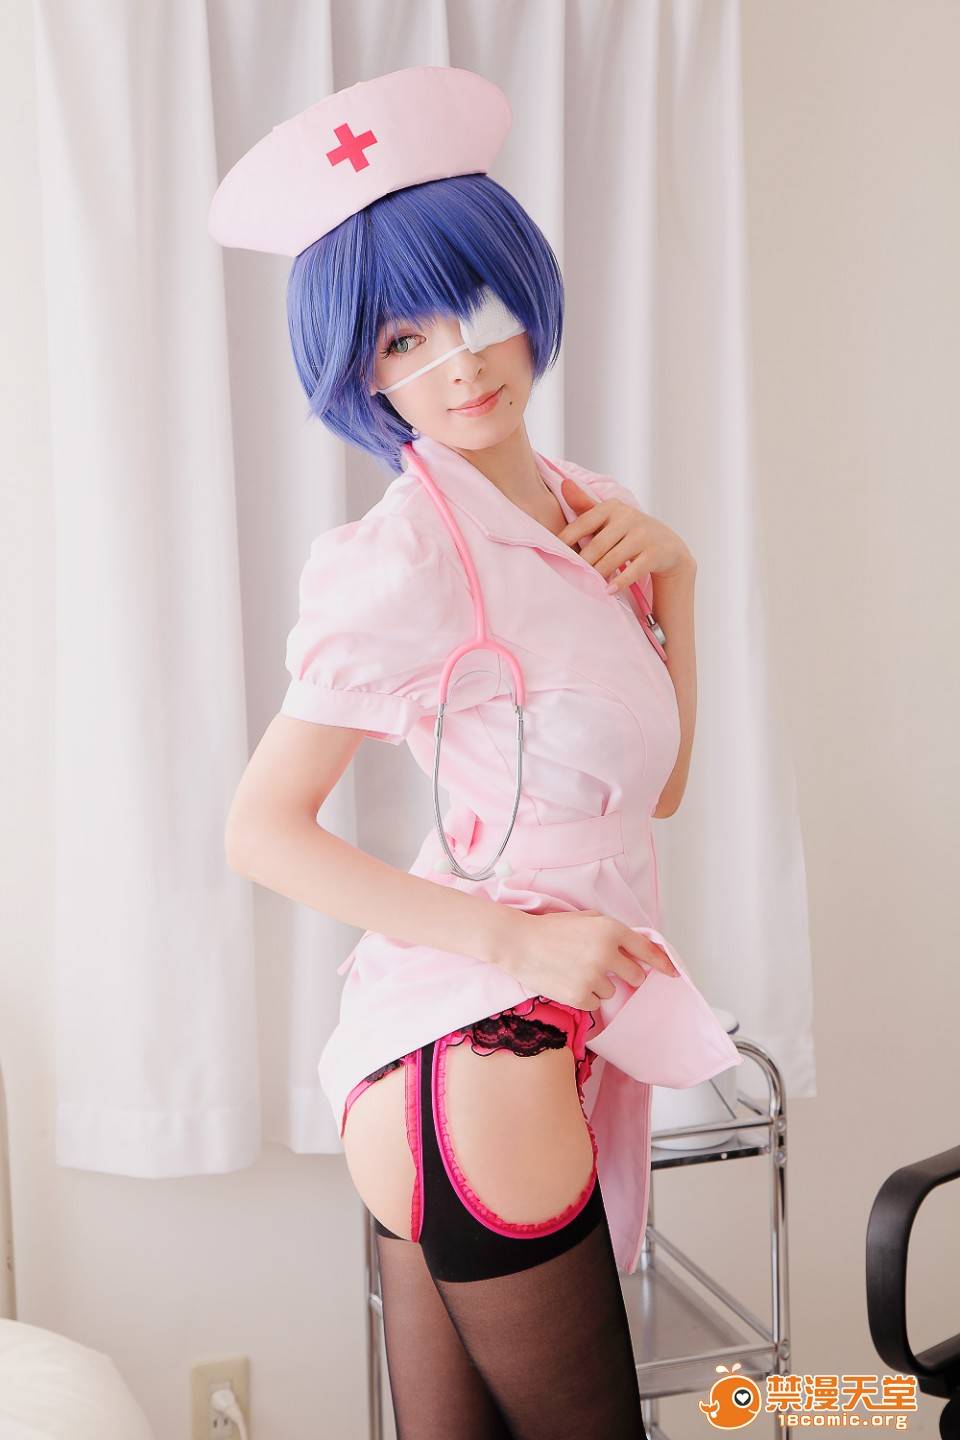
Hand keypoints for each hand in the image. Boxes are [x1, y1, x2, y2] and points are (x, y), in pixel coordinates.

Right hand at [491, 908, 679, 1010]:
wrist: (518, 943)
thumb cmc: (550, 928)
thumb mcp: (585, 918)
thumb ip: (610, 930)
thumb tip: (631, 947)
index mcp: (610, 929)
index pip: (646, 949)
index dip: (662, 962)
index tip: (671, 972)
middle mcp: (606, 953)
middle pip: (635, 976)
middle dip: (627, 975)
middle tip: (606, 969)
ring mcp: (593, 976)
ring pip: (612, 991)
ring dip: (599, 984)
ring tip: (574, 970)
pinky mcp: (580, 996)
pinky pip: (595, 1003)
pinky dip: (584, 996)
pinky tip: (567, 981)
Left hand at [555, 478, 695, 593]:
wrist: (669, 548)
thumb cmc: (629, 533)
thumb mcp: (609, 517)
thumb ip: (585, 504)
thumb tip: (564, 483)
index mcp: (612, 507)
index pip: (583, 523)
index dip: (566, 540)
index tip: (552, 555)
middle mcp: (629, 517)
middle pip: (597, 545)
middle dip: (582, 563)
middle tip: (569, 577)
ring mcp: (644, 535)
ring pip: (613, 558)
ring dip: (598, 574)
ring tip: (587, 587)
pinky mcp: (656, 553)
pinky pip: (634, 570)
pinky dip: (620, 581)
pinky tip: (608, 591)